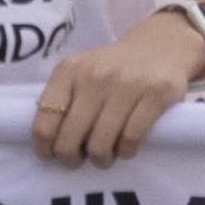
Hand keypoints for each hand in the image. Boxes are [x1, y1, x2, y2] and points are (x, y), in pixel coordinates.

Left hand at [32, 7, 204, 164]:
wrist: (160, 44)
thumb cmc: (113, 68)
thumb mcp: (81, 72)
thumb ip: (62, 99)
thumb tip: (48, 143)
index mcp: (69, 70)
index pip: (44, 123)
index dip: (45, 148)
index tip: (52, 155)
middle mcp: (95, 76)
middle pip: (69, 139)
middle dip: (71, 159)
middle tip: (78, 160)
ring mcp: (127, 84)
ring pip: (100, 144)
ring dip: (101, 159)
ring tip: (104, 156)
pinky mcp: (157, 94)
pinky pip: (131, 139)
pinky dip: (126, 152)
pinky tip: (126, 148)